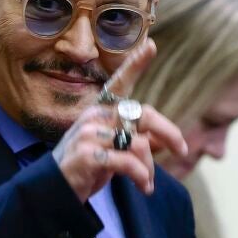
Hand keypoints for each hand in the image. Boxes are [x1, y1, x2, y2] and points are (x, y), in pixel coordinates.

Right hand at [52, 39, 188, 201]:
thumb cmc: (87, 170)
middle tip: (183, 150)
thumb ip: (137, 142)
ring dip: (149, 169)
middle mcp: (94, 115)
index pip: (120, 83)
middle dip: (169, 132)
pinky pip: (129, 162)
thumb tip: (165, 141)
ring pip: (139, 143)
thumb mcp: (114, 153)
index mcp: (100, 110)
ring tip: (146, 184)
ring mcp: (89, 133)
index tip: (151, 45)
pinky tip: (142, 187)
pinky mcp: (88, 154)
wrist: (54, 192)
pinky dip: (141, 177)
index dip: (135, 64)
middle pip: (143, 114)